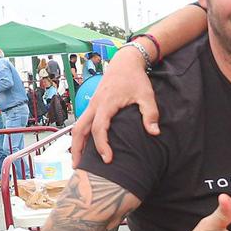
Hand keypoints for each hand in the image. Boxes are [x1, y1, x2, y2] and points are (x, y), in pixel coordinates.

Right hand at [69, 46, 156, 165]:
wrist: (125, 62)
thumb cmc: (136, 78)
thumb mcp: (147, 95)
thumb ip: (150, 113)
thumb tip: (154, 132)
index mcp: (106, 103)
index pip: (99, 128)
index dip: (102, 145)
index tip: (108, 159)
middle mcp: (95, 105)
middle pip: (79, 129)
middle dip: (77, 149)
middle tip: (79, 167)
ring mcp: (92, 105)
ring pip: (77, 126)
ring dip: (76, 144)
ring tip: (77, 162)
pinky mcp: (93, 105)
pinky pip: (82, 123)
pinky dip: (80, 136)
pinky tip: (84, 147)